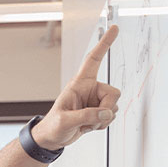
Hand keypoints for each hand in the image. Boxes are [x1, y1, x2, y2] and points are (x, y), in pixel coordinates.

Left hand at [33, 24, 121, 149]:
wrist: (52, 138)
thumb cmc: (53, 126)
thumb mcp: (65, 121)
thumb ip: (86, 116)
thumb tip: (105, 113)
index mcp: (79, 84)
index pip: (93, 60)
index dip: (104, 44)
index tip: (114, 28)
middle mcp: (90, 89)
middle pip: (113, 94)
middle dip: (105, 110)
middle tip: (89, 120)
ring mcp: (95, 101)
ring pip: (113, 107)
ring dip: (101, 120)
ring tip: (83, 123)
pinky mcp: (99, 111)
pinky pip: (111, 116)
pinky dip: (101, 124)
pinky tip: (88, 126)